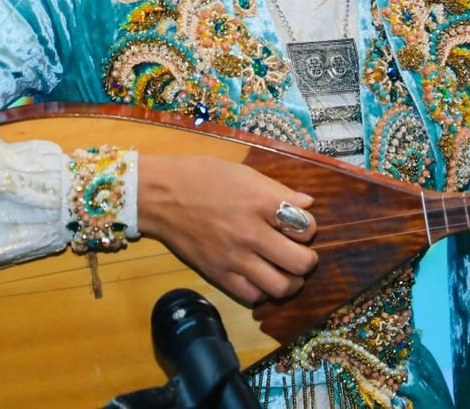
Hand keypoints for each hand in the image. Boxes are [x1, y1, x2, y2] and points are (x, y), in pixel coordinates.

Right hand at [136, 153, 318, 305]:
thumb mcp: (245, 173)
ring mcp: (234, 258)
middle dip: (307, 260)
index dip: (309, 227)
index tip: (299, 224)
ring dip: (290, 281)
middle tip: (300, 253)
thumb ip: (279, 190)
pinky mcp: (217, 275)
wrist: (160, 195)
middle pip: (300, 263)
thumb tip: (307, 204)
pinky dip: (262, 291)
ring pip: (281, 287)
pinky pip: (252, 296)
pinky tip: (259, 277)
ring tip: (284, 271)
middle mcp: (251, 234)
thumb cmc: (203, 176)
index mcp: (261, 204)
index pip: (306, 227)